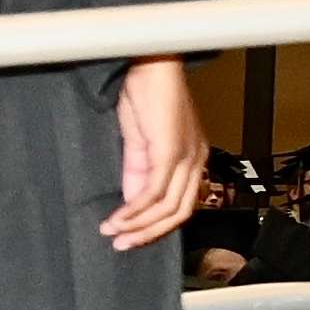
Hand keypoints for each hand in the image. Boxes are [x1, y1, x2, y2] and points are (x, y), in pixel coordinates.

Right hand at [102, 59, 205, 250]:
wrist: (149, 65)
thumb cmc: (145, 96)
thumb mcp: (141, 142)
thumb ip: (139, 171)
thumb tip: (132, 202)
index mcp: (194, 158)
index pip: (183, 203)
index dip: (158, 225)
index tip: (132, 236)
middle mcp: (197, 160)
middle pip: (179, 213)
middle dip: (148, 234)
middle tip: (121, 245)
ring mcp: (187, 156)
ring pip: (169, 207)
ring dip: (138, 225)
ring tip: (112, 234)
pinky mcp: (171, 151)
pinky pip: (154, 191)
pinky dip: (134, 209)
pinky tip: (117, 218)